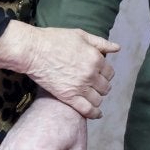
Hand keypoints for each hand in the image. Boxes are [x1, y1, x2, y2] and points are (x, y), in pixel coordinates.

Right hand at [0, 21, 117, 119]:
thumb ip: (100, 43)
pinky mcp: (68, 97)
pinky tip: (97, 114)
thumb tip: (117, 48)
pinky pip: (87, 110)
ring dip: (97, 98)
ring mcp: (80, 87)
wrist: (32, 50)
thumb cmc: (55, 39)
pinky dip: (94, 113)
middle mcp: (91, 74)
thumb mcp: (80, 35)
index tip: (100, 75)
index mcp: (96, 59)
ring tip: (92, 96)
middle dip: (102, 86)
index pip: (110, 72)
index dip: (106, 74)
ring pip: (98, 99)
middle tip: (95, 86)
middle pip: (105, 87)